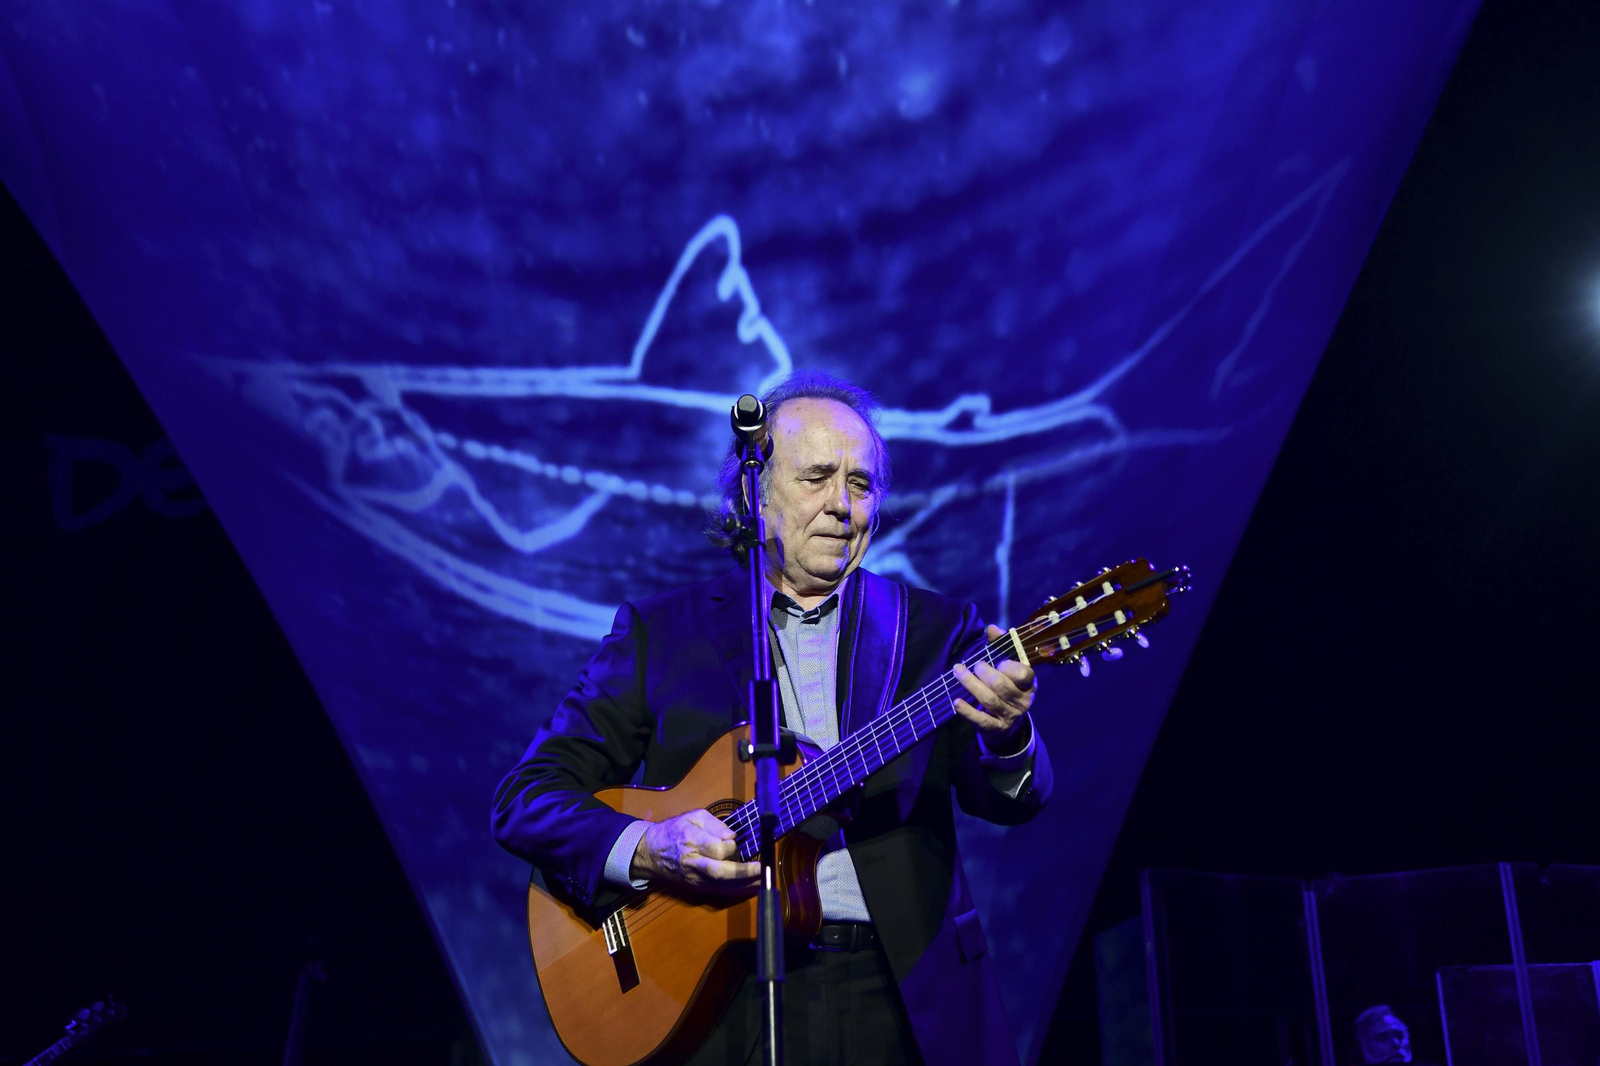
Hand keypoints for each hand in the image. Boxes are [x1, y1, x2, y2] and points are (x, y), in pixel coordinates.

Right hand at [631, 809, 760, 892]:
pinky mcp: (698, 887)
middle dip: (744, 872)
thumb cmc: (674, 830)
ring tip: (763, 880)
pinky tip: (752, 887)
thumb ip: (714, 824)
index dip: (730, 847)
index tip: (736, 841)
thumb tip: (733, 836)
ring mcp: (695, 878)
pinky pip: (720, 892)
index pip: (716, 849)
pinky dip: (737, 891)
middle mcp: (694, 863)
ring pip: (722, 885)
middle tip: (762, 869)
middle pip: (720, 872)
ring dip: (745, 884)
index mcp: (691, 841)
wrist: (651, 853)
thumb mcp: (692, 816)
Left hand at [951, 624, 1036, 755]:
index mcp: (1028, 683)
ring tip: (958, 673)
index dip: (1009, 666)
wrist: (1009, 725)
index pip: (1024, 674)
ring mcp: (1010, 716)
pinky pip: (981, 720)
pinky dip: (967, 711)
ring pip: (989, 700)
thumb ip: (1001, 645)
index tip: (998, 661)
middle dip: (984, 672)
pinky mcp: (996, 729)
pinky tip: (956, 702)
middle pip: (1001, 685)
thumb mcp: (1008, 666)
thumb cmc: (1006, 686)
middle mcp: (1022, 701)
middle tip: (974, 665)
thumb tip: (992, 628)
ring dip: (971, 685)